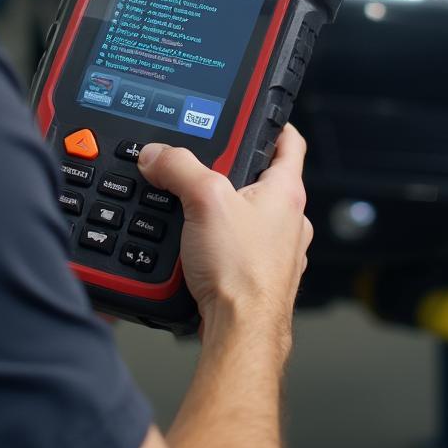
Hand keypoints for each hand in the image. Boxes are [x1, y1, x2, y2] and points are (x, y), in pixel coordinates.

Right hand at [136, 125, 311, 347]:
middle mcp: (288, 220)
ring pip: (246, 214)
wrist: (241, 333)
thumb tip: (158, 155)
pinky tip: (193, 245)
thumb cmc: (242, 273)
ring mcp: (275, 250)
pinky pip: (236, 245)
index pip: (289, 141)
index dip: (273, 122)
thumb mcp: (204, 201)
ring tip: (191, 209)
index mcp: (286, 192)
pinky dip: (216, 240)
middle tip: (201, 165)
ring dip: (221, 209)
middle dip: (229, 169)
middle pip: (260, 177)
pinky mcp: (257, 274)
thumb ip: (178, 168)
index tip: (257, 114)